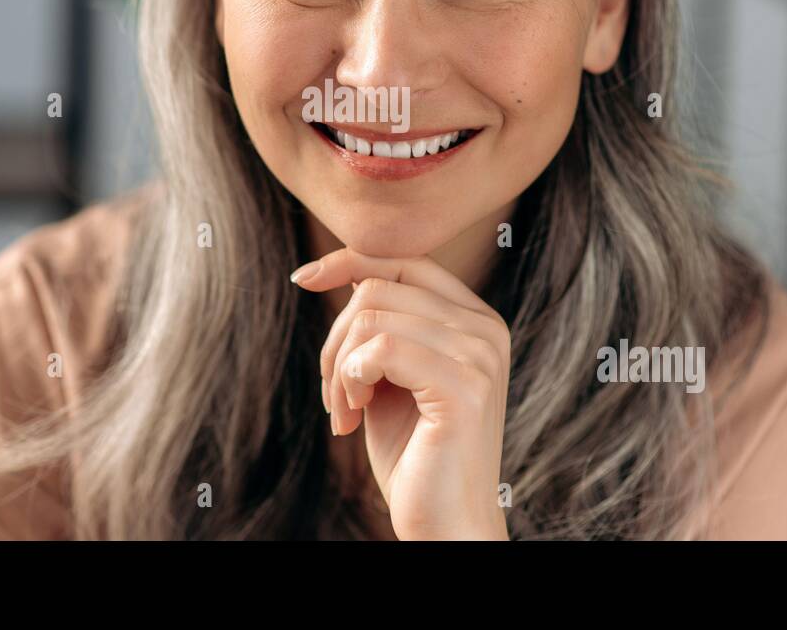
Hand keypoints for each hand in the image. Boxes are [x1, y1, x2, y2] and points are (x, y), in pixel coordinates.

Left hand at [291, 248, 510, 539]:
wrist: (446, 525)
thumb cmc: (414, 456)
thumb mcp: (392, 376)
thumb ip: (383, 326)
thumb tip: (344, 270)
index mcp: (475, 320)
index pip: (404, 260)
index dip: (348, 260)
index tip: (302, 279)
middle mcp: (485, 329)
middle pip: (378, 287)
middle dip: (335, 339)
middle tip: (334, 395)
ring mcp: (479, 356)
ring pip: (371, 317)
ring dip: (339, 367)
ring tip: (346, 411)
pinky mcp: (464, 388)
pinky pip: (380, 349)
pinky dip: (350, 379)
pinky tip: (355, 417)